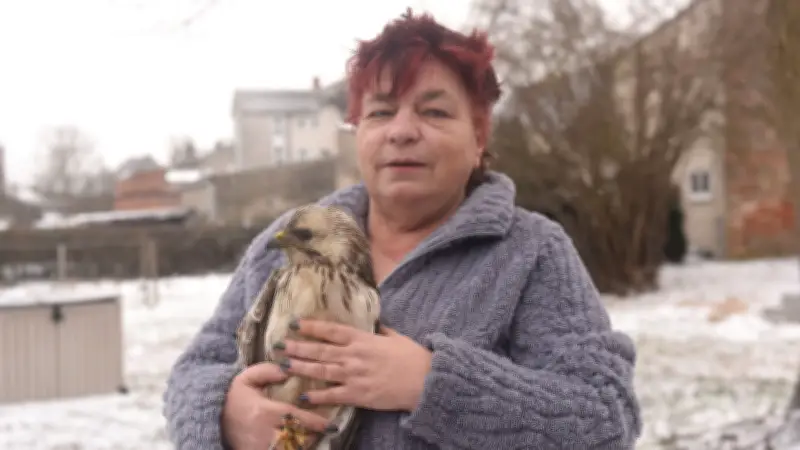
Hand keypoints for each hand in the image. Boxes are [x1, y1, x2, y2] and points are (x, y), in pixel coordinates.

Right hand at [221, 362, 334, 449]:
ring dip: (304, 445)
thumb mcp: (245, 379)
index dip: (315, 423)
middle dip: (312, 436)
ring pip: (292, 449)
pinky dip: (293, 449)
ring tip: (314, 438)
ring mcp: (262, 447)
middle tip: (324, 431)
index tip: (329, 424)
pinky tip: (298, 444)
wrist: (212, 420)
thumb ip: (265, 371)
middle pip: (298, 438)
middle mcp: (266, 433)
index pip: (296, 418)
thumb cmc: (234, 399)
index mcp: (265, 412)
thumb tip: (286, 370)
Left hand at [278, 320, 432, 411]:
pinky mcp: (358, 395)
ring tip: (283, 365)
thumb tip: (374, 324)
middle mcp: (354, 355)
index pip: (331, 330)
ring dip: (301, 368)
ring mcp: (354, 375)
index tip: (295, 323)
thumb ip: (381, 331)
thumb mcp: (395, 337)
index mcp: (363, 339)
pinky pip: (332, 395)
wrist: (426, 381)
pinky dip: (316, 395)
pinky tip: (302, 395)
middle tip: (279, 345)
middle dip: (298, 347)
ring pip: (321, 370)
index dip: (312, 326)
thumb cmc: (413, 357)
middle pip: (320, 350)